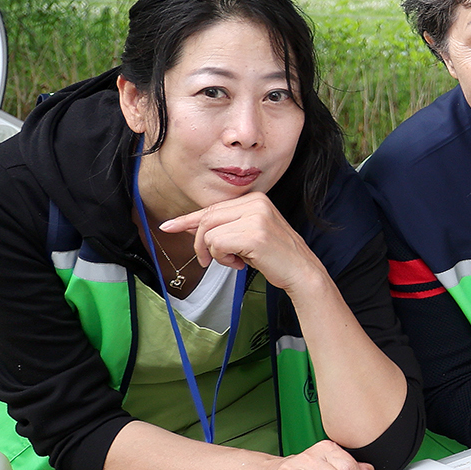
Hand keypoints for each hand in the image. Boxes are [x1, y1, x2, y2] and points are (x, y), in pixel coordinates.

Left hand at [161, 194, 322, 296]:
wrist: (301, 270)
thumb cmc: (274, 255)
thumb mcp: (247, 234)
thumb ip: (223, 226)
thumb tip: (190, 226)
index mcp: (255, 198)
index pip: (212, 208)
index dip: (187, 219)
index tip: (169, 226)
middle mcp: (256, 203)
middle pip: (206, 219)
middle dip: (199, 243)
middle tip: (207, 260)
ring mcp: (256, 217)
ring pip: (209, 233)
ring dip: (215, 253)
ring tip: (234, 260)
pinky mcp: (254, 234)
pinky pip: (217, 244)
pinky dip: (223, 259)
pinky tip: (240, 263)